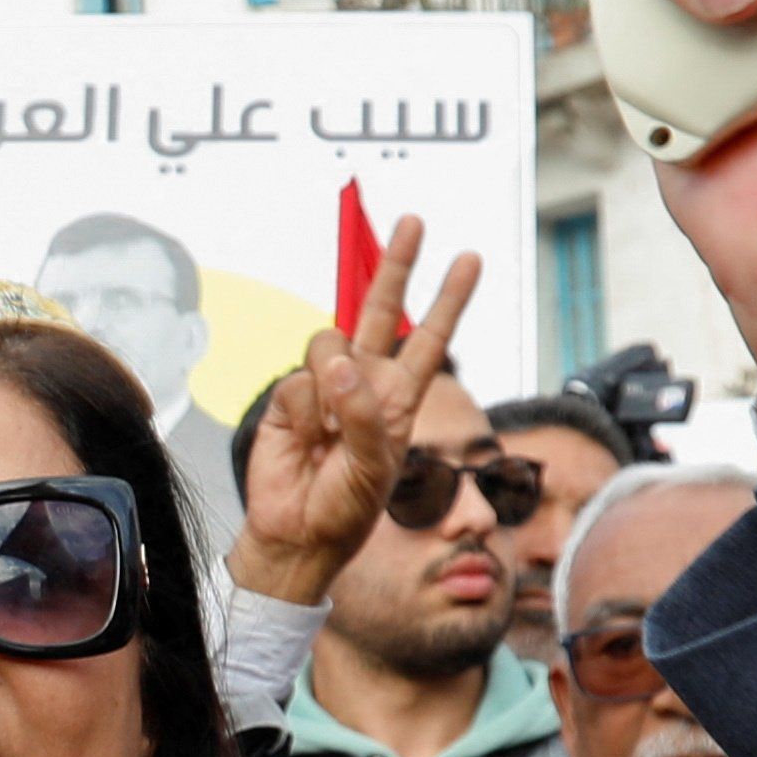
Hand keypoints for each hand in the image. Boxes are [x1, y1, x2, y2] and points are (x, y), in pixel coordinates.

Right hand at [228, 221, 479, 605]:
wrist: (296, 534)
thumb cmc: (346, 508)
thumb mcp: (376, 466)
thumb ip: (364, 414)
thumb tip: (339, 364)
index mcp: (399, 399)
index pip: (428, 339)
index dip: (448, 299)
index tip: (469, 258)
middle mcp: (364, 383)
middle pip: (381, 310)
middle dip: (399, 266)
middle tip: (415, 222)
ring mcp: (325, 388)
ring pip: (328, 344)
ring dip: (331, 385)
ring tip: (329, 434)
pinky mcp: (287, 398)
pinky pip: (296, 382)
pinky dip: (302, 414)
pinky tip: (304, 442)